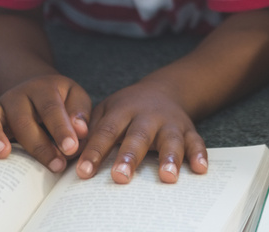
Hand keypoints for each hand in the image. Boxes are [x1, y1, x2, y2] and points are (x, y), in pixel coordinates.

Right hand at [0, 73, 90, 172]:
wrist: (37, 91)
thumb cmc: (62, 101)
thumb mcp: (76, 98)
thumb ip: (80, 113)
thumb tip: (80, 132)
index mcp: (44, 88)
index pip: (51, 107)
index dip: (61, 129)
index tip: (71, 148)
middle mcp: (18, 95)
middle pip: (23, 118)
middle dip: (40, 145)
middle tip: (56, 165)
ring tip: (3, 154)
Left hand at [76, 81, 206, 184]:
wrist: (164, 90)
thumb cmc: (128, 109)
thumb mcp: (106, 110)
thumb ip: (90, 130)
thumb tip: (68, 153)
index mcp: (123, 110)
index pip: (106, 131)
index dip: (94, 152)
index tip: (83, 172)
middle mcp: (148, 115)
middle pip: (138, 136)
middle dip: (129, 157)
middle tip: (120, 177)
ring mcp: (170, 123)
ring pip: (170, 140)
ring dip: (169, 158)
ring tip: (167, 177)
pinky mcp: (189, 130)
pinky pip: (196, 142)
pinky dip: (199, 155)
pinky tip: (200, 169)